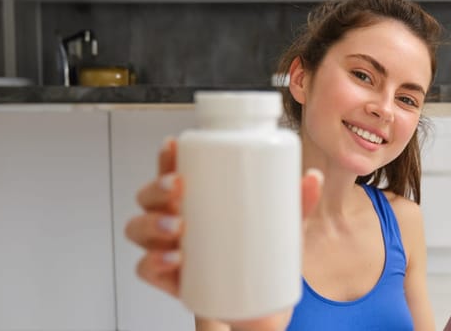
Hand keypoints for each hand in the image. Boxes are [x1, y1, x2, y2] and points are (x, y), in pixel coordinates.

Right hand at [124, 138, 322, 329]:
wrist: (262, 304)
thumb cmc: (262, 256)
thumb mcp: (282, 226)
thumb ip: (297, 203)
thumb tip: (312, 177)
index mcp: (196, 200)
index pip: (172, 171)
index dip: (166, 157)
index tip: (175, 145)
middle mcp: (175, 221)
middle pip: (148, 197)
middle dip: (157, 189)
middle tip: (178, 189)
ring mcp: (169, 250)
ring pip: (139, 229)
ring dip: (151, 224)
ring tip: (178, 227)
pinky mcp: (171, 281)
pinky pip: (146, 270)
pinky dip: (153, 263)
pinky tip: (173, 259)